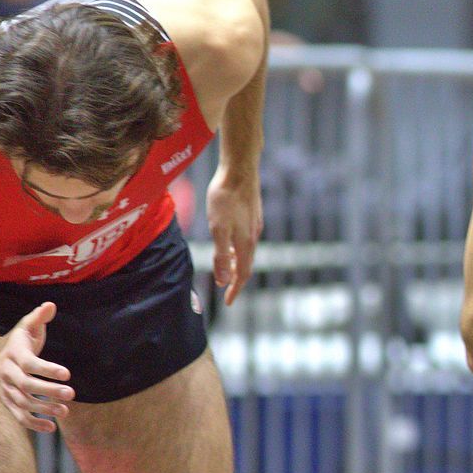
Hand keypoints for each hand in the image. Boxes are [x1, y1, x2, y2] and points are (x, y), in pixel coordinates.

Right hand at [0, 302, 73, 431]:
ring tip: (65, 411)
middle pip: (26, 385)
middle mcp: (7, 374)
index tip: (67, 374)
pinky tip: (52, 428)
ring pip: (23, 403)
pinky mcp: (7, 403)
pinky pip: (18, 416)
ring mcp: (6, 390)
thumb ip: (38, 317)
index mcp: (14, 354)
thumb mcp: (25, 326)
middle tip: (71, 394)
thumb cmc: (15, 342)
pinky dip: (34, 424)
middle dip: (48, 391)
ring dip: (44, 409)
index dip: (47, 369)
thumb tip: (50, 305)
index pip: (30, 363)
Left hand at [207, 169, 263, 305]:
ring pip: (246, 252)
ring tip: (224, 267)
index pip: (242, 274)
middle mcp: (253, 237)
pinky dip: (237, 249)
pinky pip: (246, 240)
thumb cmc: (225, 198)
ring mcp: (254, 225)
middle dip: (235, 279)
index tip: (228, 302)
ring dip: (235, 263)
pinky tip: (229, 242)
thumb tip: (224, 280)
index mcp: (245, 243)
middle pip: (246, 264)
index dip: (235, 289)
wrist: (240, 170)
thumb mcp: (218, 229)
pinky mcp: (253, 215)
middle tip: (224, 287)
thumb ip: (221, 256)